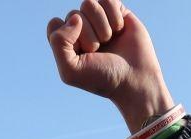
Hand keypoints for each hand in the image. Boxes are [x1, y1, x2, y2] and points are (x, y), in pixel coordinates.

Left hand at [47, 2, 172, 132]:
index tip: (81, 55)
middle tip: (99, 52)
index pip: (55, 24)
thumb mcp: (70, 70)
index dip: (67, 38)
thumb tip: (76, 17)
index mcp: (66, 42)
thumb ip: (59, 43)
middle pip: (73, 14)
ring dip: (101, 26)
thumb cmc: (102, 78)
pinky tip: (119, 30)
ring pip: (89, 3)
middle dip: (88, 35)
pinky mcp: (117, 11)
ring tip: (109, 41)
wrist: (134, 79)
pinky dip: (114, 16)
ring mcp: (98, 19)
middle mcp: (80, 29)